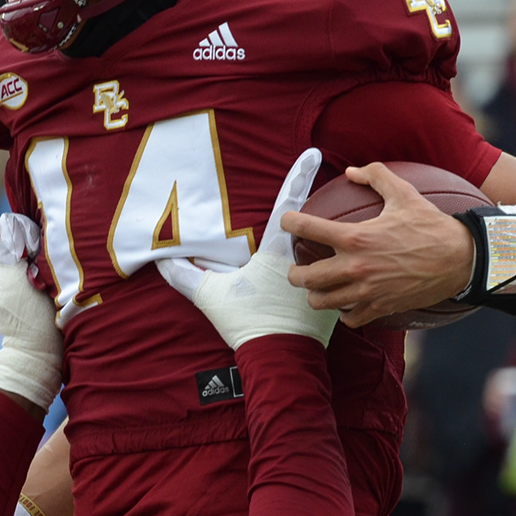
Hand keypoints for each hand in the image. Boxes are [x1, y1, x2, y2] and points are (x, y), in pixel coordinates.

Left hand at [0, 211, 62, 409]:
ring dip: (47, 256)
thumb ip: (9, 249)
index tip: (28, 242)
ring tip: (51, 271)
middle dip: (33, 244)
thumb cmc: (24, 318)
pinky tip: (60, 274)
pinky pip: (48, 265)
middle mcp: (6, 271)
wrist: (44, 352)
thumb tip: (6, 220)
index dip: (16, 232)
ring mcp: (25, 279)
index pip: (1, 234)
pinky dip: (55, 266)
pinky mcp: (42, 286)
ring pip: (37, 252)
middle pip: (21, 240)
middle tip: (41, 259)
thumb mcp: (13, 280)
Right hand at [161, 149, 337, 347]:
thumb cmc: (249, 324)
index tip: (313, 154)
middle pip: (321, 225)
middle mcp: (308, 262)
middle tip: (344, 184)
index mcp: (279, 253)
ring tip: (350, 228)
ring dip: (341, 240)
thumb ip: (187, 277)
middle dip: (329, 207)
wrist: (281, 361)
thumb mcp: (213, 298)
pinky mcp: (337, 302)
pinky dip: (345, 271)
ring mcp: (326, 282)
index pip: (288, 207)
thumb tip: (163, 261)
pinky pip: (343, 278)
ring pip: (336, 252)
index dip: (298, 178)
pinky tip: (351, 271)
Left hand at [282, 161, 474, 326]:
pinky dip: (344, 312)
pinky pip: (349, 318)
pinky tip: (347, 302)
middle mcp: (355, 267)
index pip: (307, 229)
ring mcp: (366, 291)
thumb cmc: (432, 225)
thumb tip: (352, 171)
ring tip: (319, 287)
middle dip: (294, 273)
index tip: (288, 222)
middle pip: (305, 277)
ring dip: (316, 294)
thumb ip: (376, 176)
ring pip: (321, 301)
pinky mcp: (380, 307)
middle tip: (297, 267)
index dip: (290, 223)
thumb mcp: (404, 193)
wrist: (461, 259)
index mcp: (355, 237)